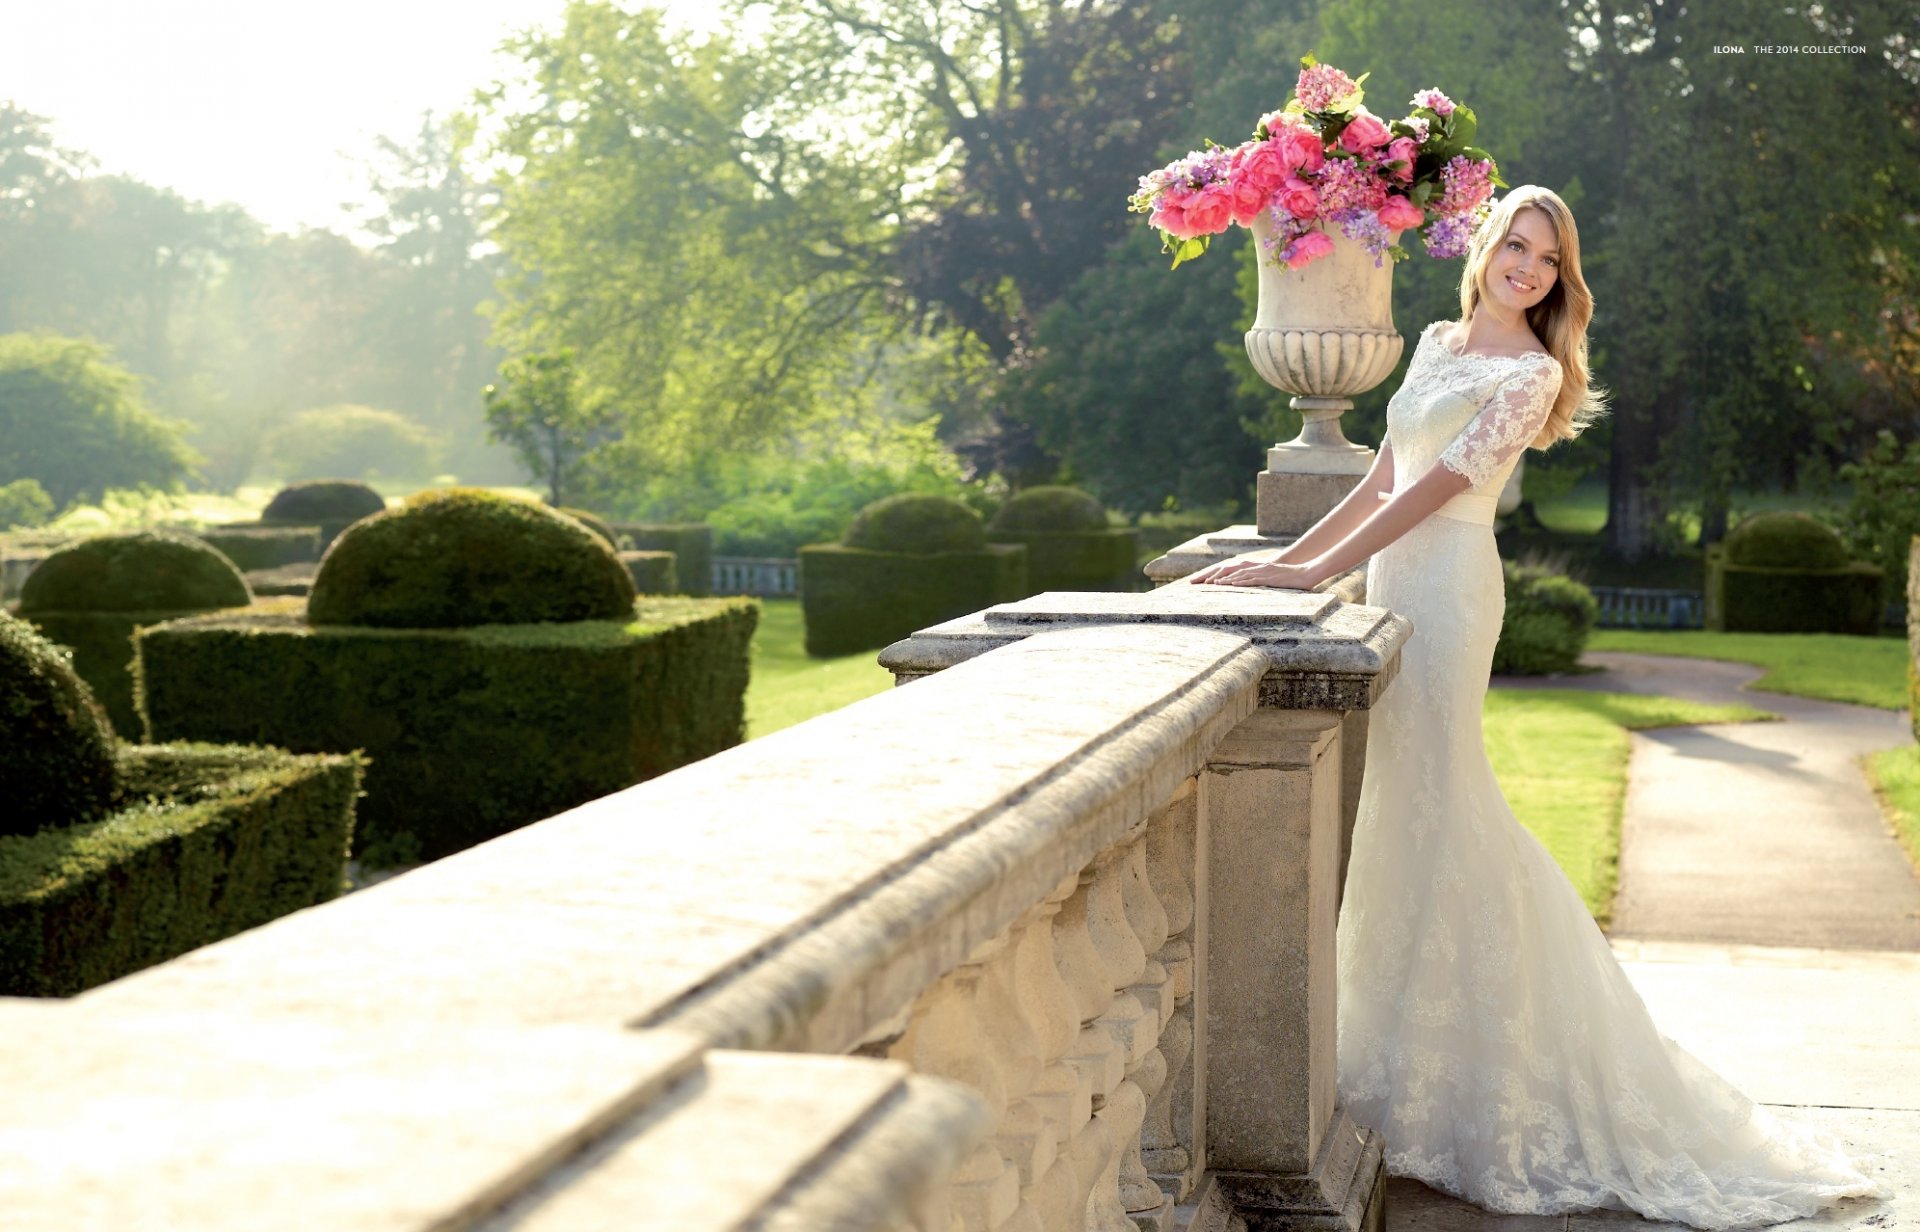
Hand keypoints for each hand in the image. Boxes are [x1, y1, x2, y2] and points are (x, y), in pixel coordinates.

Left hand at [1191, 559, 1320, 589]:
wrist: (1308, 572)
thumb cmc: (1294, 578)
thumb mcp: (1276, 579)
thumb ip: (1265, 581)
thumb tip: (1255, 588)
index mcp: (1259, 567)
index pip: (1235, 569)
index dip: (1219, 574)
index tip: (1206, 580)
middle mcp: (1259, 567)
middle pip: (1233, 570)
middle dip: (1216, 575)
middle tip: (1201, 581)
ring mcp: (1264, 571)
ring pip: (1240, 574)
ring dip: (1226, 579)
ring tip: (1212, 584)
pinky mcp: (1269, 578)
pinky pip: (1252, 579)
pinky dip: (1240, 582)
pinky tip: (1230, 585)